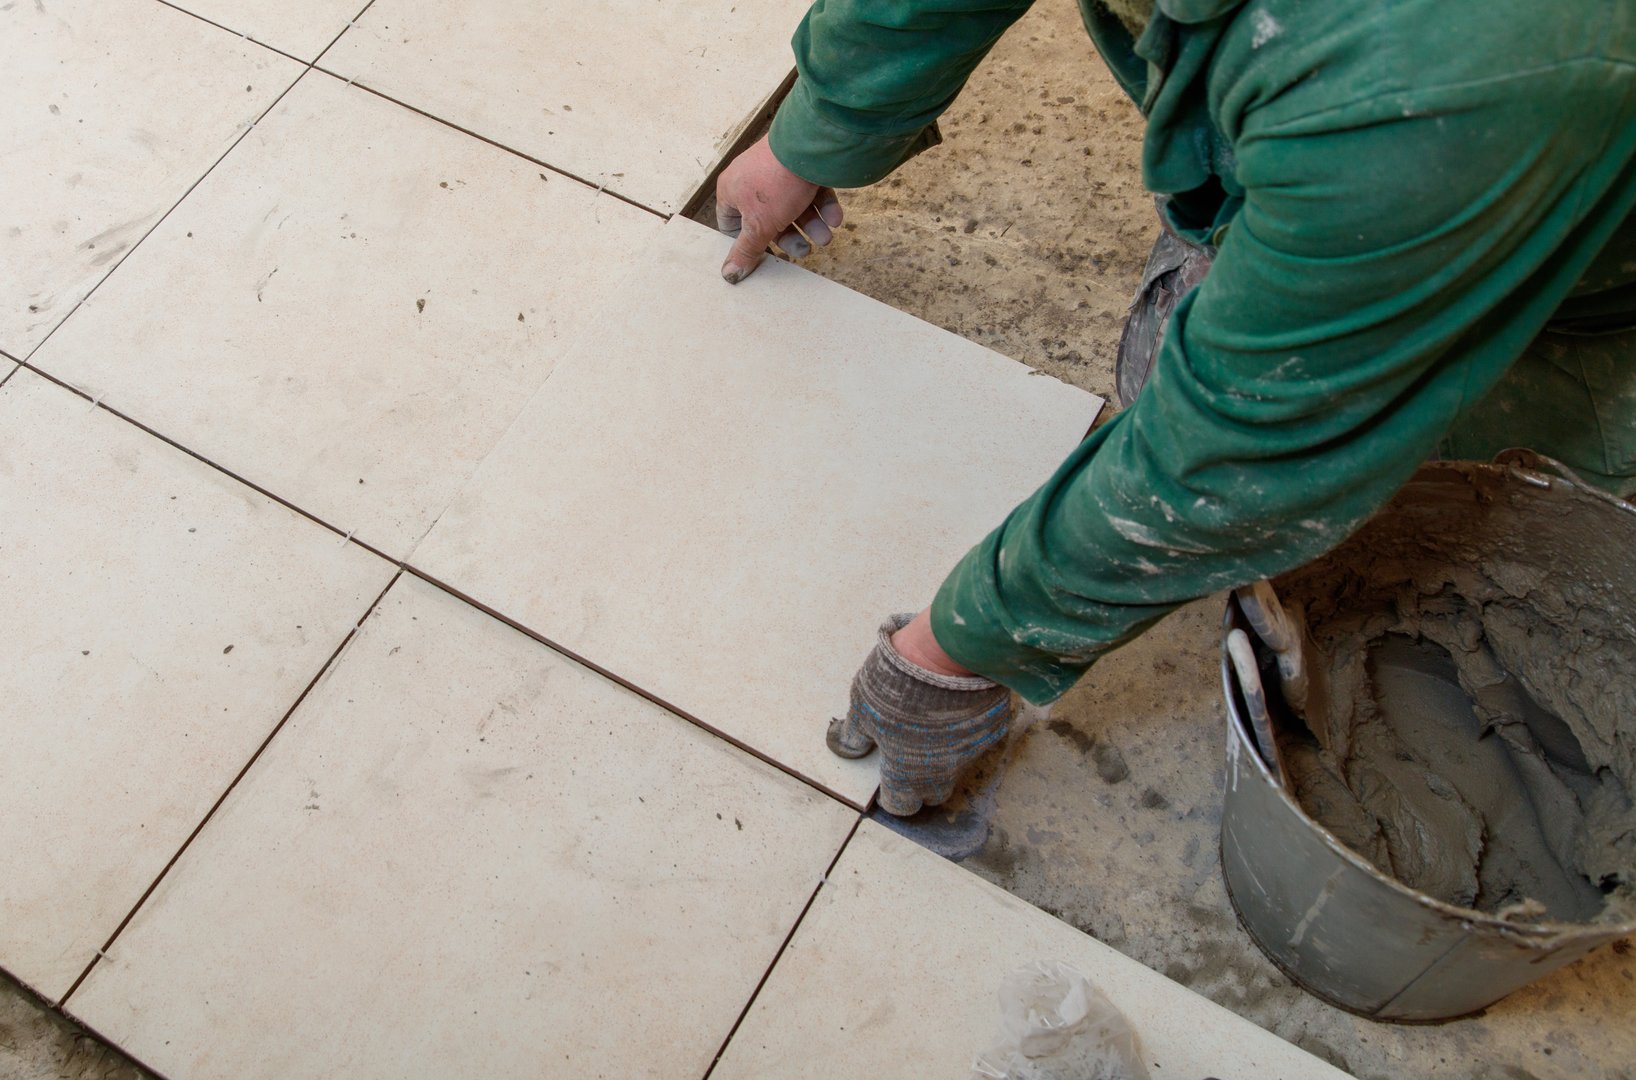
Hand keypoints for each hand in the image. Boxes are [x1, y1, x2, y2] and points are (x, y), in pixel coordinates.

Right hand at [715, 135, 843, 283]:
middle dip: (790, 237)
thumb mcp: (759, 225)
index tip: (766, 256)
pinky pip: (810, 192)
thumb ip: (746, 250)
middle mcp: (752, 180)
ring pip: (793, 207)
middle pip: (768, 220)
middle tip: (806, 251)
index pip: (732, 225)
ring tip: (826, 236)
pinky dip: (823, 207)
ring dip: (811, 226)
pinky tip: (834, 218)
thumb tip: (729, 275)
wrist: (810, 146)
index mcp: (732, 191)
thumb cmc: (775, 183)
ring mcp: (778, 172)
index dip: (748, 243)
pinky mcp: (802, 166)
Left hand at [828, 613, 1011, 815]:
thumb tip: (846, 750)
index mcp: (906, 772)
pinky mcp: (991, 730)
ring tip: (932, 726)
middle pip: (934, 793)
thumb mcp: (861, 706)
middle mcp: (942, 771)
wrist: (945, 653)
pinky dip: (966, 731)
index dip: (893, 798)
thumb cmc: (895, 684)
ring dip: (945, 755)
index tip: (887, 785)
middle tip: (910, 758)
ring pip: (956, 766)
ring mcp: (970, 751)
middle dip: (922, 784)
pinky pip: (976, 739)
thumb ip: (854, 735)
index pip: (901, 805)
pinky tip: (955, 708)